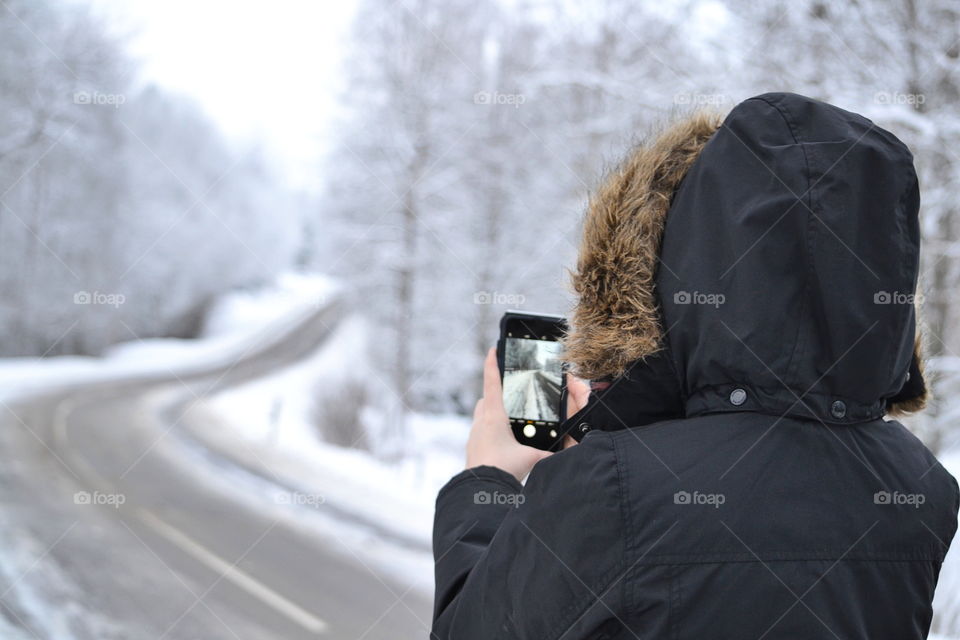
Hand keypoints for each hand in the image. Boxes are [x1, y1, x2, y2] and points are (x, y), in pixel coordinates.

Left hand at [466, 348, 552, 480]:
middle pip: (485, 399)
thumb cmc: (502, 469)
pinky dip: (489, 431)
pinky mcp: (472, 448)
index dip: (492, 364)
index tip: (492, 350)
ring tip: (508, 420)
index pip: (492, 382)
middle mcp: (480, 422)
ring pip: (481, 415)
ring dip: (492, 413)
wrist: (480, 489)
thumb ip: (549, 453)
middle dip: (495, 393)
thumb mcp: (531, 458)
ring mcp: (474, 435)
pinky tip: (502, 443)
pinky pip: (480, 432)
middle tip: (508, 394)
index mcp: (494, 416)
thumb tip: (567, 452)